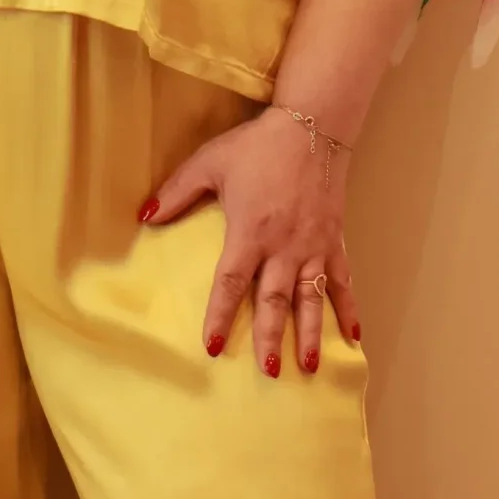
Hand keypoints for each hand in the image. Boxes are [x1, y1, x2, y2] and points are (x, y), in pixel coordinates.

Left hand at [140, 108, 361, 375]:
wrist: (312, 125)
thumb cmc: (257, 145)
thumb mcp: (209, 163)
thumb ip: (176, 193)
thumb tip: (145, 217)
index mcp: (250, 232)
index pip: (231, 283)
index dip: (220, 315)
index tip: (212, 346)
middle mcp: (284, 247)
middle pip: (274, 301)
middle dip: (269, 338)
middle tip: (268, 372)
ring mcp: (313, 247)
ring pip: (311, 299)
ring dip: (310, 334)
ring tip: (308, 366)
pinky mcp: (335, 241)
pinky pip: (343, 282)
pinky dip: (349, 310)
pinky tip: (354, 337)